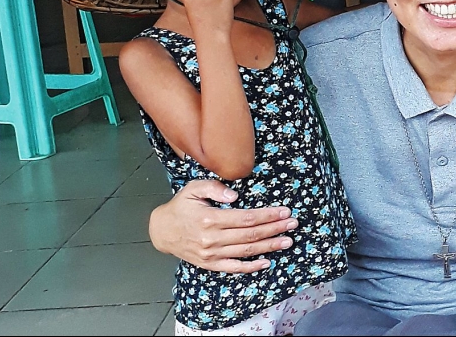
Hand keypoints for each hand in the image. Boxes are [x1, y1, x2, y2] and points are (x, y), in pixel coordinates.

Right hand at [148, 180, 297, 272]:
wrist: (162, 231)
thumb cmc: (181, 207)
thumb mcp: (193, 189)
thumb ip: (214, 187)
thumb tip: (235, 196)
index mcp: (210, 219)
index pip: (247, 218)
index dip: (268, 215)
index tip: (284, 211)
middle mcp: (212, 239)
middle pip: (251, 234)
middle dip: (275, 229)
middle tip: (293, 224)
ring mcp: (212, 254)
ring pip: (247, 251)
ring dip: (269, 246)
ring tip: (288, 241)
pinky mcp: (210, 264)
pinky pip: (234, 267)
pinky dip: (251, 267)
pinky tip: (267, 262)